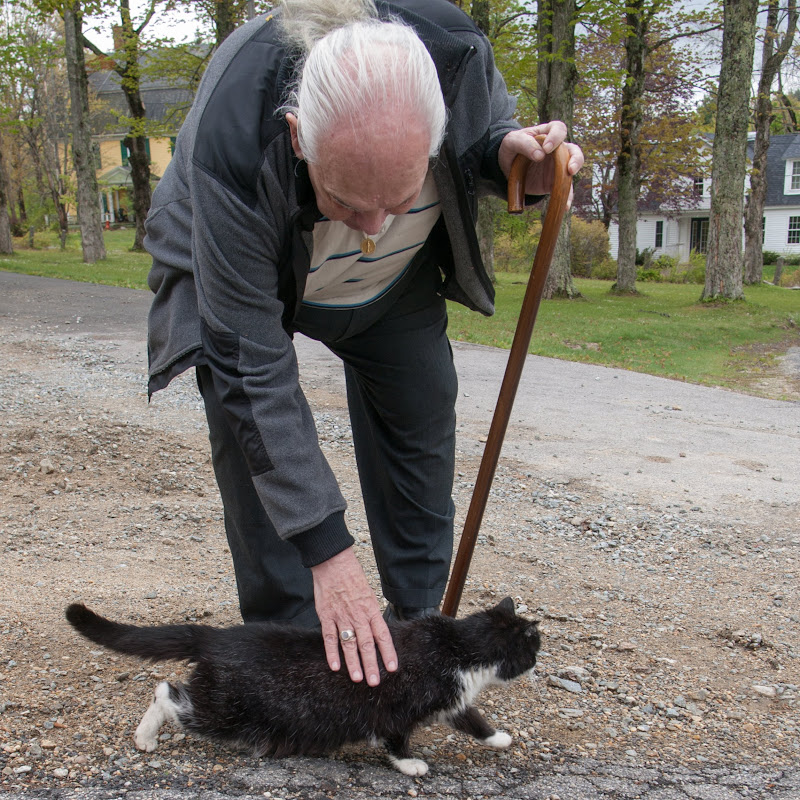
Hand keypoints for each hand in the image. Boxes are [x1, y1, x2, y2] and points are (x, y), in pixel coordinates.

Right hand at [310, 547, 397, 685]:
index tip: (392, 668)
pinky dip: (332, 652)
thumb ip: (371, 614)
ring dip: (353, 663)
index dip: (387, 652)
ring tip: (357, 678)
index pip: (382, 635)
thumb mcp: (368, 593)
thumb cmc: (352, 577)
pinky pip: (330, 637)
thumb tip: (376, 631)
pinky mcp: (326, 616)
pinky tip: (335, 666)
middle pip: (366, 644)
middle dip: (371, 664)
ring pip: (349, 644)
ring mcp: (342, 617)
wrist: (333, 563)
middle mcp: (358, 615)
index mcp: (371, 609)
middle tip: (374, 682)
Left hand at [498, 120, 583, 200]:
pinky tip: (564, 206)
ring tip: (567, 190)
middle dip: (576, 159)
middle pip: (573, 151)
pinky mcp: (554, 182)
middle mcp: (556, 149)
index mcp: (547, 134)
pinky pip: (564, 190)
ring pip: (571, 171)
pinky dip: (566, 198)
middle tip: (569, 169)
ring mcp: (557, 166)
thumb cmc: (511, 148)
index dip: (556, 137)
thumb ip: (525, 144)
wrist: (505, 167)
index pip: (559, 129)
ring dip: (572, 181)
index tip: (547, 149)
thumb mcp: (512, 141)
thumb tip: (540, 155)